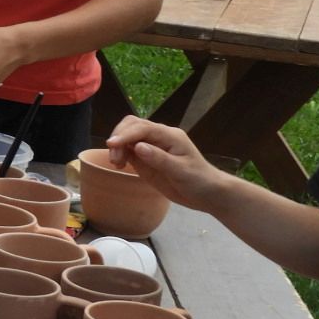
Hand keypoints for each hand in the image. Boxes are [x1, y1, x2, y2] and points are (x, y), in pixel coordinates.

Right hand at [101, 116, 225, 212]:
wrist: (207, 193)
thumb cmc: (198, 180)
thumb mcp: (181, 171)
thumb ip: (159, 159)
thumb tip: (138, 146)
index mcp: (170, 135)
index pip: (143, 128)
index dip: (126, 134)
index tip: (111, 145)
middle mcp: (159, 137)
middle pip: (132, 125)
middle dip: (119, 138)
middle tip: (115, 159)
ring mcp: (152, 146)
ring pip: (128, 136)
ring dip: (118, 146)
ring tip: (116, 164)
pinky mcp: (147, 158)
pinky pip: (129, 149)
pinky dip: (120, 153)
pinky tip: (119, 164)